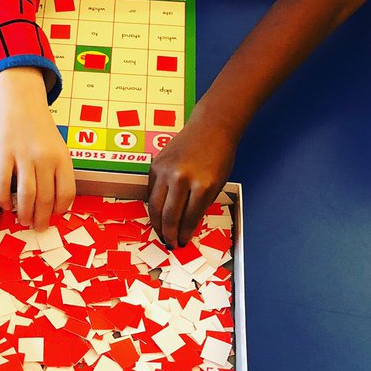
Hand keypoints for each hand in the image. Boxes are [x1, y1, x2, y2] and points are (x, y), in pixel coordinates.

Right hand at [0, 67, 75, 229]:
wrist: (20, 98)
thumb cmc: (39, 125)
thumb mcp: (56, 145)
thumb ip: (56, 170)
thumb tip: (53, 200)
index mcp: (62, 157)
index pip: (66, 193)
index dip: (60, 209)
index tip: (54, 216)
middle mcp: (45, 158)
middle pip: (46, 198)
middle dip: (41, 218)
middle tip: (36, 227)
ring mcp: (24, 155)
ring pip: (26, 195)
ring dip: (24, 212)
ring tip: (21, 220)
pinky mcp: (4, 152)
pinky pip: (4, 182)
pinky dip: (4, 198)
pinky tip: (4, 205)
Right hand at [147, 116, 238, 247]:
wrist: (210, 127)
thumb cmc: (218, 156)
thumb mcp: (218, 183)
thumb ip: (201, 205)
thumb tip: (185, 227)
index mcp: (202, 184)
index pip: (189, 218)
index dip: (185, 234)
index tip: (183, 242)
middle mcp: (182, 177)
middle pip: (169, 215)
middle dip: (169, 233)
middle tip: (170, 243)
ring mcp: (166, 170)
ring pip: (155, 206)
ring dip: (157, 224)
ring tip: (161, 233)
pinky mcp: (155, 165)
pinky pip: (151, 192)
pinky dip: (154, 206)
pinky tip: (159, 214)